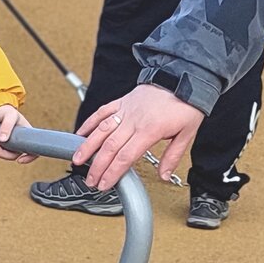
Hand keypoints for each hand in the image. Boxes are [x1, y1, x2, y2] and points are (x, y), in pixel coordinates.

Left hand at [0, 104, 37, 162]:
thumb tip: (3, 140)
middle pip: (12, 155)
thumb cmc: (6, 110)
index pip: (32, 150)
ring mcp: (7, 145)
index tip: (20, 160)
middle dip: (0, 153)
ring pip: (0, 154)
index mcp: (25, 136)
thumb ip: (7, 125)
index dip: (29, 158)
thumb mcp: (9, 115)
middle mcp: (17, 142)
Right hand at [72, 85, 204, 188]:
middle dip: (97, 166)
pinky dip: (88, 123)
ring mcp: (125, 110)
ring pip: (101, 130)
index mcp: (150, 130)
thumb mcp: (187, 133)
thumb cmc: (185, 105)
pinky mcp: (121, 102)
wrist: (182, 78)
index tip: (105, 184)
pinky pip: (101, 112)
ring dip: (87, 147)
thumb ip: (173, 156)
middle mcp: (133, 121)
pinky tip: (79, 134)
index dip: (113, 172)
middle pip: (109, 147)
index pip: (126, 156)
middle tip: (90, 181)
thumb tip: (164, 176)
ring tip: (77, 160)